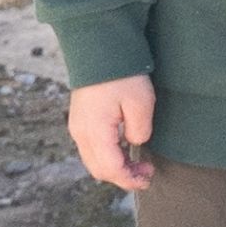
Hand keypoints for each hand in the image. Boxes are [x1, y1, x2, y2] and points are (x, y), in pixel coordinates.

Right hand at [68, 74, 158, 194]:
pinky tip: (125, 148)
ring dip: (115, 166)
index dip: (129, 179)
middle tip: (146, 172)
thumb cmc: (122, 73)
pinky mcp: (80, 119)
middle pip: (99, 169)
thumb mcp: (141, 102)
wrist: (99, 47)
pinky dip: (108, 155)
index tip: (148, 178)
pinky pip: (91, 147)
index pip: (110, 169)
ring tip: (138, 162)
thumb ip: (139, 129)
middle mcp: (80, 132)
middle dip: (122, 176)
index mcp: (94, 131)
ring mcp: (77, 126)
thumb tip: (135, 143)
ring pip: (93, 160)